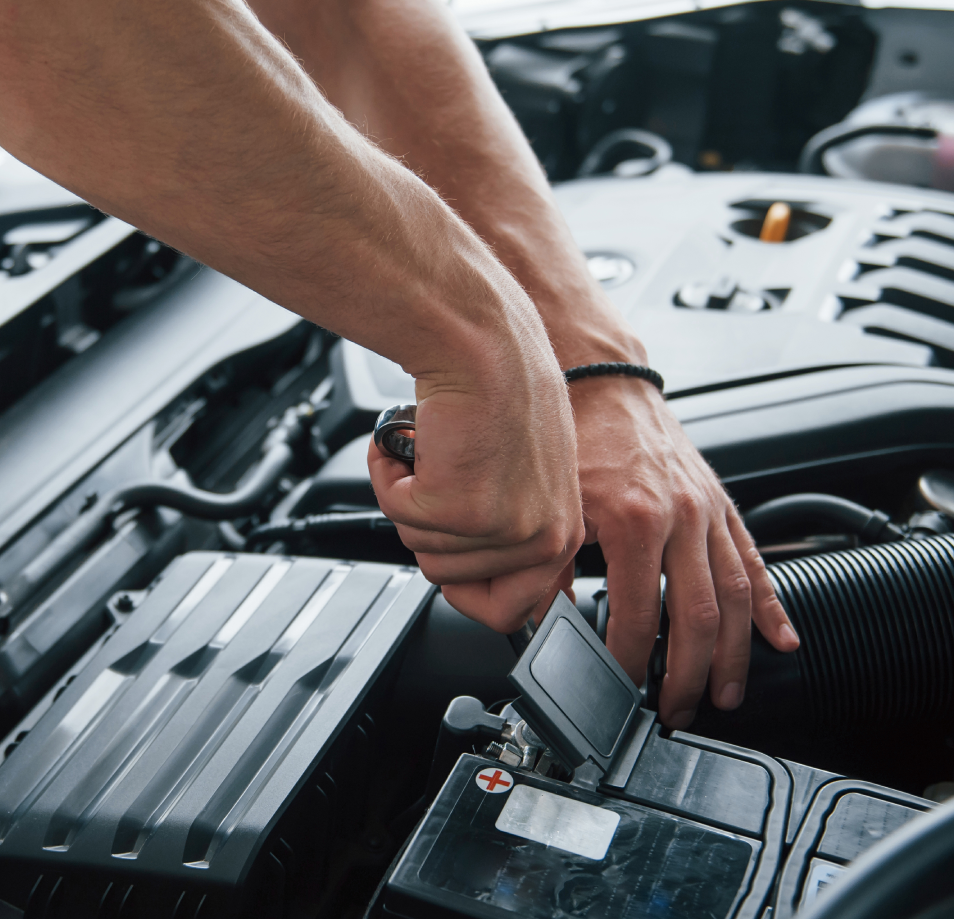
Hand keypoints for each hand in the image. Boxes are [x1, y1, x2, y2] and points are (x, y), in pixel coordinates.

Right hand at [368, 348, 583, 632]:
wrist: (481, 342)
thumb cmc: (500, 391)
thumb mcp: (525, 479)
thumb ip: (510, 533)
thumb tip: (477, 579)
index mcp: (563, 535)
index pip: (511, 611)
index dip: (466, 586)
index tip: (451, 556)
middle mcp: (542, 539)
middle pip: (450, 580)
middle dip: (429, 529)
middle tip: (446, 477)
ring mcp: (503, 528)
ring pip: (420, 547)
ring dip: (411, 497)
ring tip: (436, 452)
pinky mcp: (461, 508)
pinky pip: (397, 514)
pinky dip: (391, 476)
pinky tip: (417, 443)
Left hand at [561, 377, 797, 727]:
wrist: (603, 380)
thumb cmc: (575, 434)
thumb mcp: (553, 504)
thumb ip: (548, 568)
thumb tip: (541, 622)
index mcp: (636, 520)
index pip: (639, 616)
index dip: (630, 662)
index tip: (620, 687)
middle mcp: (681, 517)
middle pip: (698, 617)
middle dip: (690, 675)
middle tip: (676, 711)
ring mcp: (707, 511)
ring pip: (735, 597)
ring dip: (735, 655)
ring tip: (727, 696)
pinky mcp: (722, 504)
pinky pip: (753, 561)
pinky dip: (770, 605)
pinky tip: (782, 639)